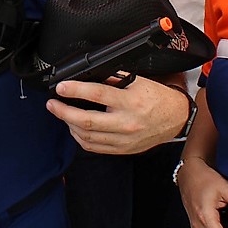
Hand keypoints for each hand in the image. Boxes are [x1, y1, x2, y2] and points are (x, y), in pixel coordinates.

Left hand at [47, 74, 188, 154]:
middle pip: (86, 121)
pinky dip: (80, 138)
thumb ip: (113, 80)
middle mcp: (126, 122)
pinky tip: (75, 128)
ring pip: (87, 136)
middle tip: (52, 104)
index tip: (61, 87)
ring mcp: (123, 139)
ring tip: (62, 114)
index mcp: (130, 102)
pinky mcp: (122, 149)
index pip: (97, 94)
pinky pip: (94, 147)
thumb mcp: (137, 82)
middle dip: (63, 112)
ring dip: (69, 124)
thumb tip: (87, 77)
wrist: (175, 118)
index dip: (75, 90)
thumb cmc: (157, 98)